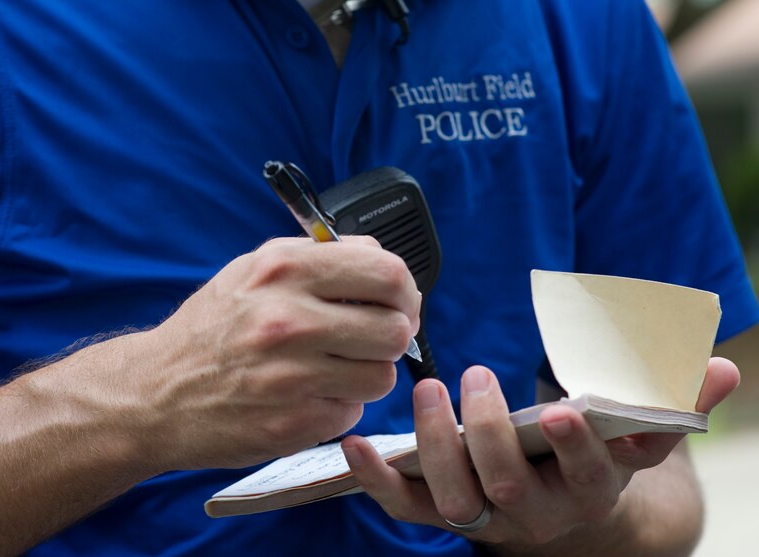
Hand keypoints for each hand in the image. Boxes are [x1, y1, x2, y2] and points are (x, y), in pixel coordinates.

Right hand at [133, 236, 419, 471]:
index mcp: (283, 270)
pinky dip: (340, 403)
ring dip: (368, 373)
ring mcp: (290, 376)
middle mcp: (287, 319)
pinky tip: (309, 394)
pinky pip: (352, 411)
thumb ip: (321, 258)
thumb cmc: (213, 329)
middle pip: (394, 328)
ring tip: (336, 367)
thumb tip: (380, 259)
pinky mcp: (292, 423)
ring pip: (382, 376)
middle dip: (392, 334)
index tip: (399, 301)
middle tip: (372, 338)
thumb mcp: (254, 270)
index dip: (404, 290)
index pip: (387, 273)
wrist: (154, 393)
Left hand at [341, 358, 738, 546]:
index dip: (577, 447)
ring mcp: (486, 516)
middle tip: (476, 375)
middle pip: (508, 485)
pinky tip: (357, 443)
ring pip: (456, 497)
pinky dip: (377, 479)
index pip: (588, 476)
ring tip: (430, 390)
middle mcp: (537, 514)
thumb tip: (724, 368)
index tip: (563, 410)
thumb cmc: (592, 456)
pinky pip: (407, 506)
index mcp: (590, 489)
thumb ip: (676, 398)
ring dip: (437, 444)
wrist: (557, 506)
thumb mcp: (637, 430)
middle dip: (489, 431)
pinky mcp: (443, 510)